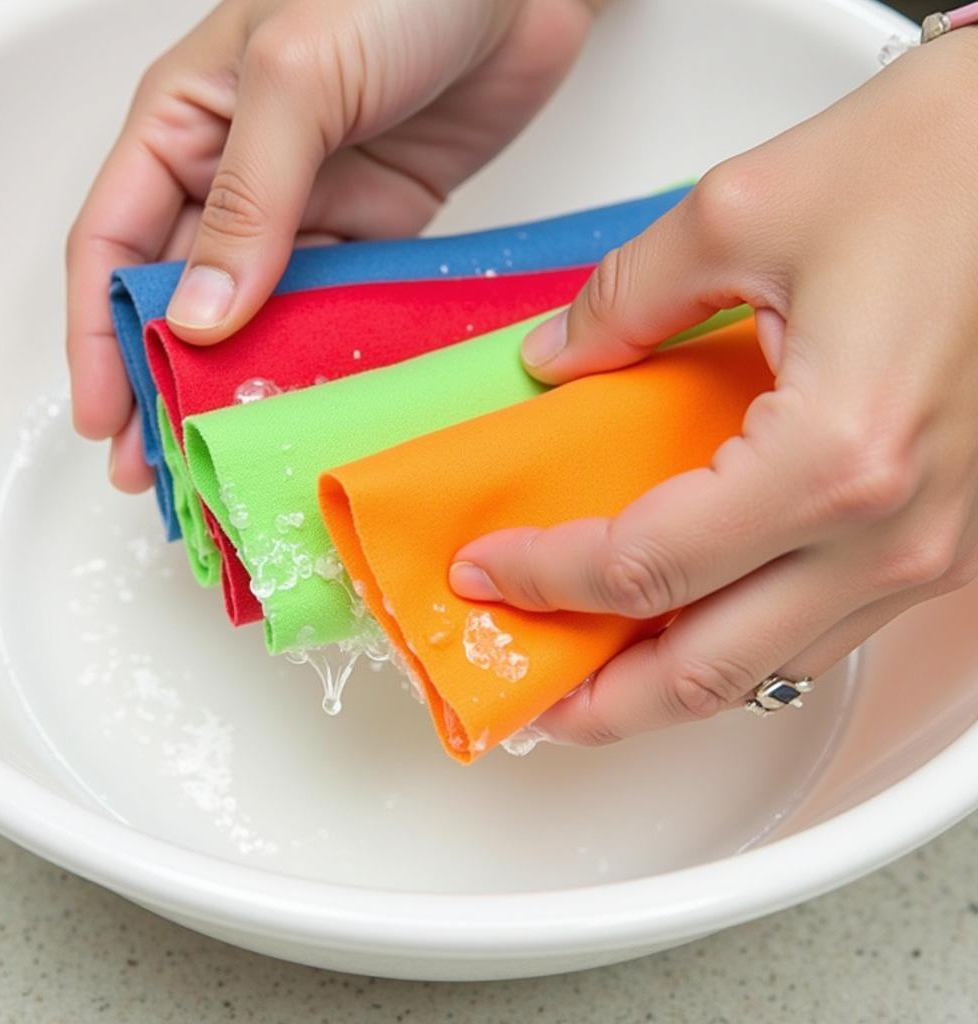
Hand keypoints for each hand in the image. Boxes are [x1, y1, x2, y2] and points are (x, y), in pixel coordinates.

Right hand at [67, 0, 600, 490]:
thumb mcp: (296, 76)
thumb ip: (250, 197)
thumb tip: (201, 315)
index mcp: (185, 127)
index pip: (114, 247)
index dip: (98, 338)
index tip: (106, 418)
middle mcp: (237, 176)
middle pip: (180, 298)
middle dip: (164, 382)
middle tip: (162, 467)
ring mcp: (310, 210)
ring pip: (258, 316)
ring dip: (241, 387)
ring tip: (232, 458)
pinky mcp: (377, 232)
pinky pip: (337, 309)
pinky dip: (322, 359)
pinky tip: (313, 408)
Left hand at [449, 31, 977, 746]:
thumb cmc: (950, 168)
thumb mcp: (744, 212)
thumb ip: (625, 300)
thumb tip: (556, 360)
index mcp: (836, 457)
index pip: (643, 565)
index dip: (546, 577)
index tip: (485, 569)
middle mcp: (891, 532)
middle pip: (708, 671)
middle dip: (602, 705)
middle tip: (528, 697)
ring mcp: (928, 550)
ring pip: (770, 667)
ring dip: (668, 684)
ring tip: (594, 671)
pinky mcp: (942, 539)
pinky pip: (819, 628)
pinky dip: (737, 639)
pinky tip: (688, 615)